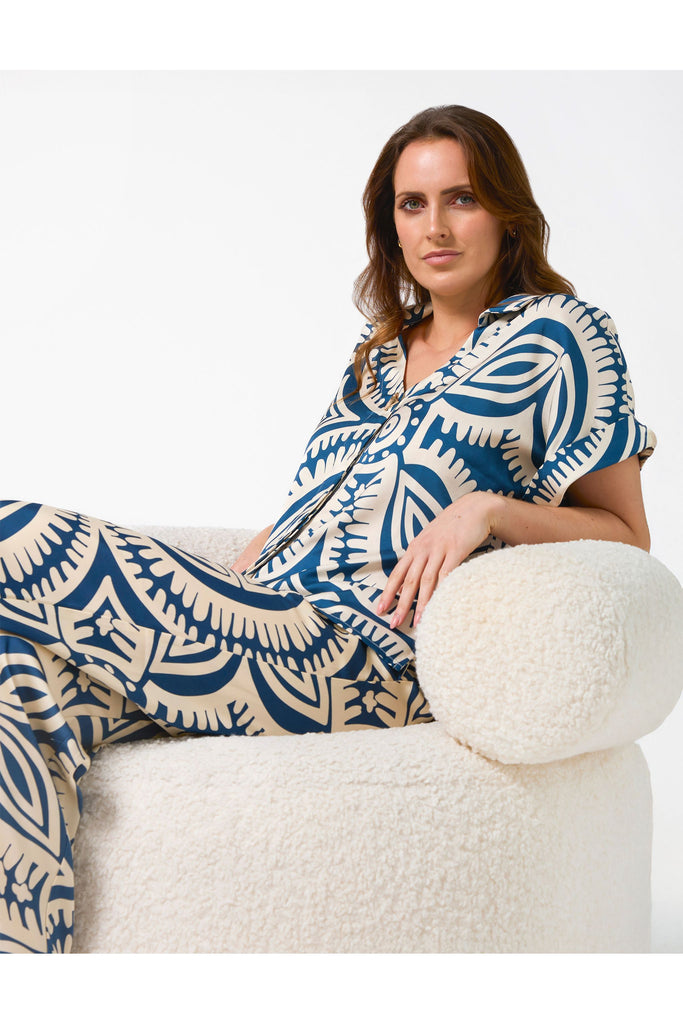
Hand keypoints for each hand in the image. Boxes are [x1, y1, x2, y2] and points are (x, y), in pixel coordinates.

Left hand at [377, 491, 502, 629]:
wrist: (474, 508)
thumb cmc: (452, 527)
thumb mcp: (431, 540)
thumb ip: (421, 559)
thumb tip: (411, 582)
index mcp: (415, 548)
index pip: (397, 574)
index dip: (388, 593)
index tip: (379, 610)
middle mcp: (423, 549)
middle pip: (409, 581)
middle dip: (401, 604)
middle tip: (394, 623)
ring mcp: (439, 549)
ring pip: (427, 580)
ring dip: (421, 603)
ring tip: (418, 621)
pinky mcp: (456, 549)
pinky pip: (447, 573)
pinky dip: (442, 589)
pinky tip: (440, 604)